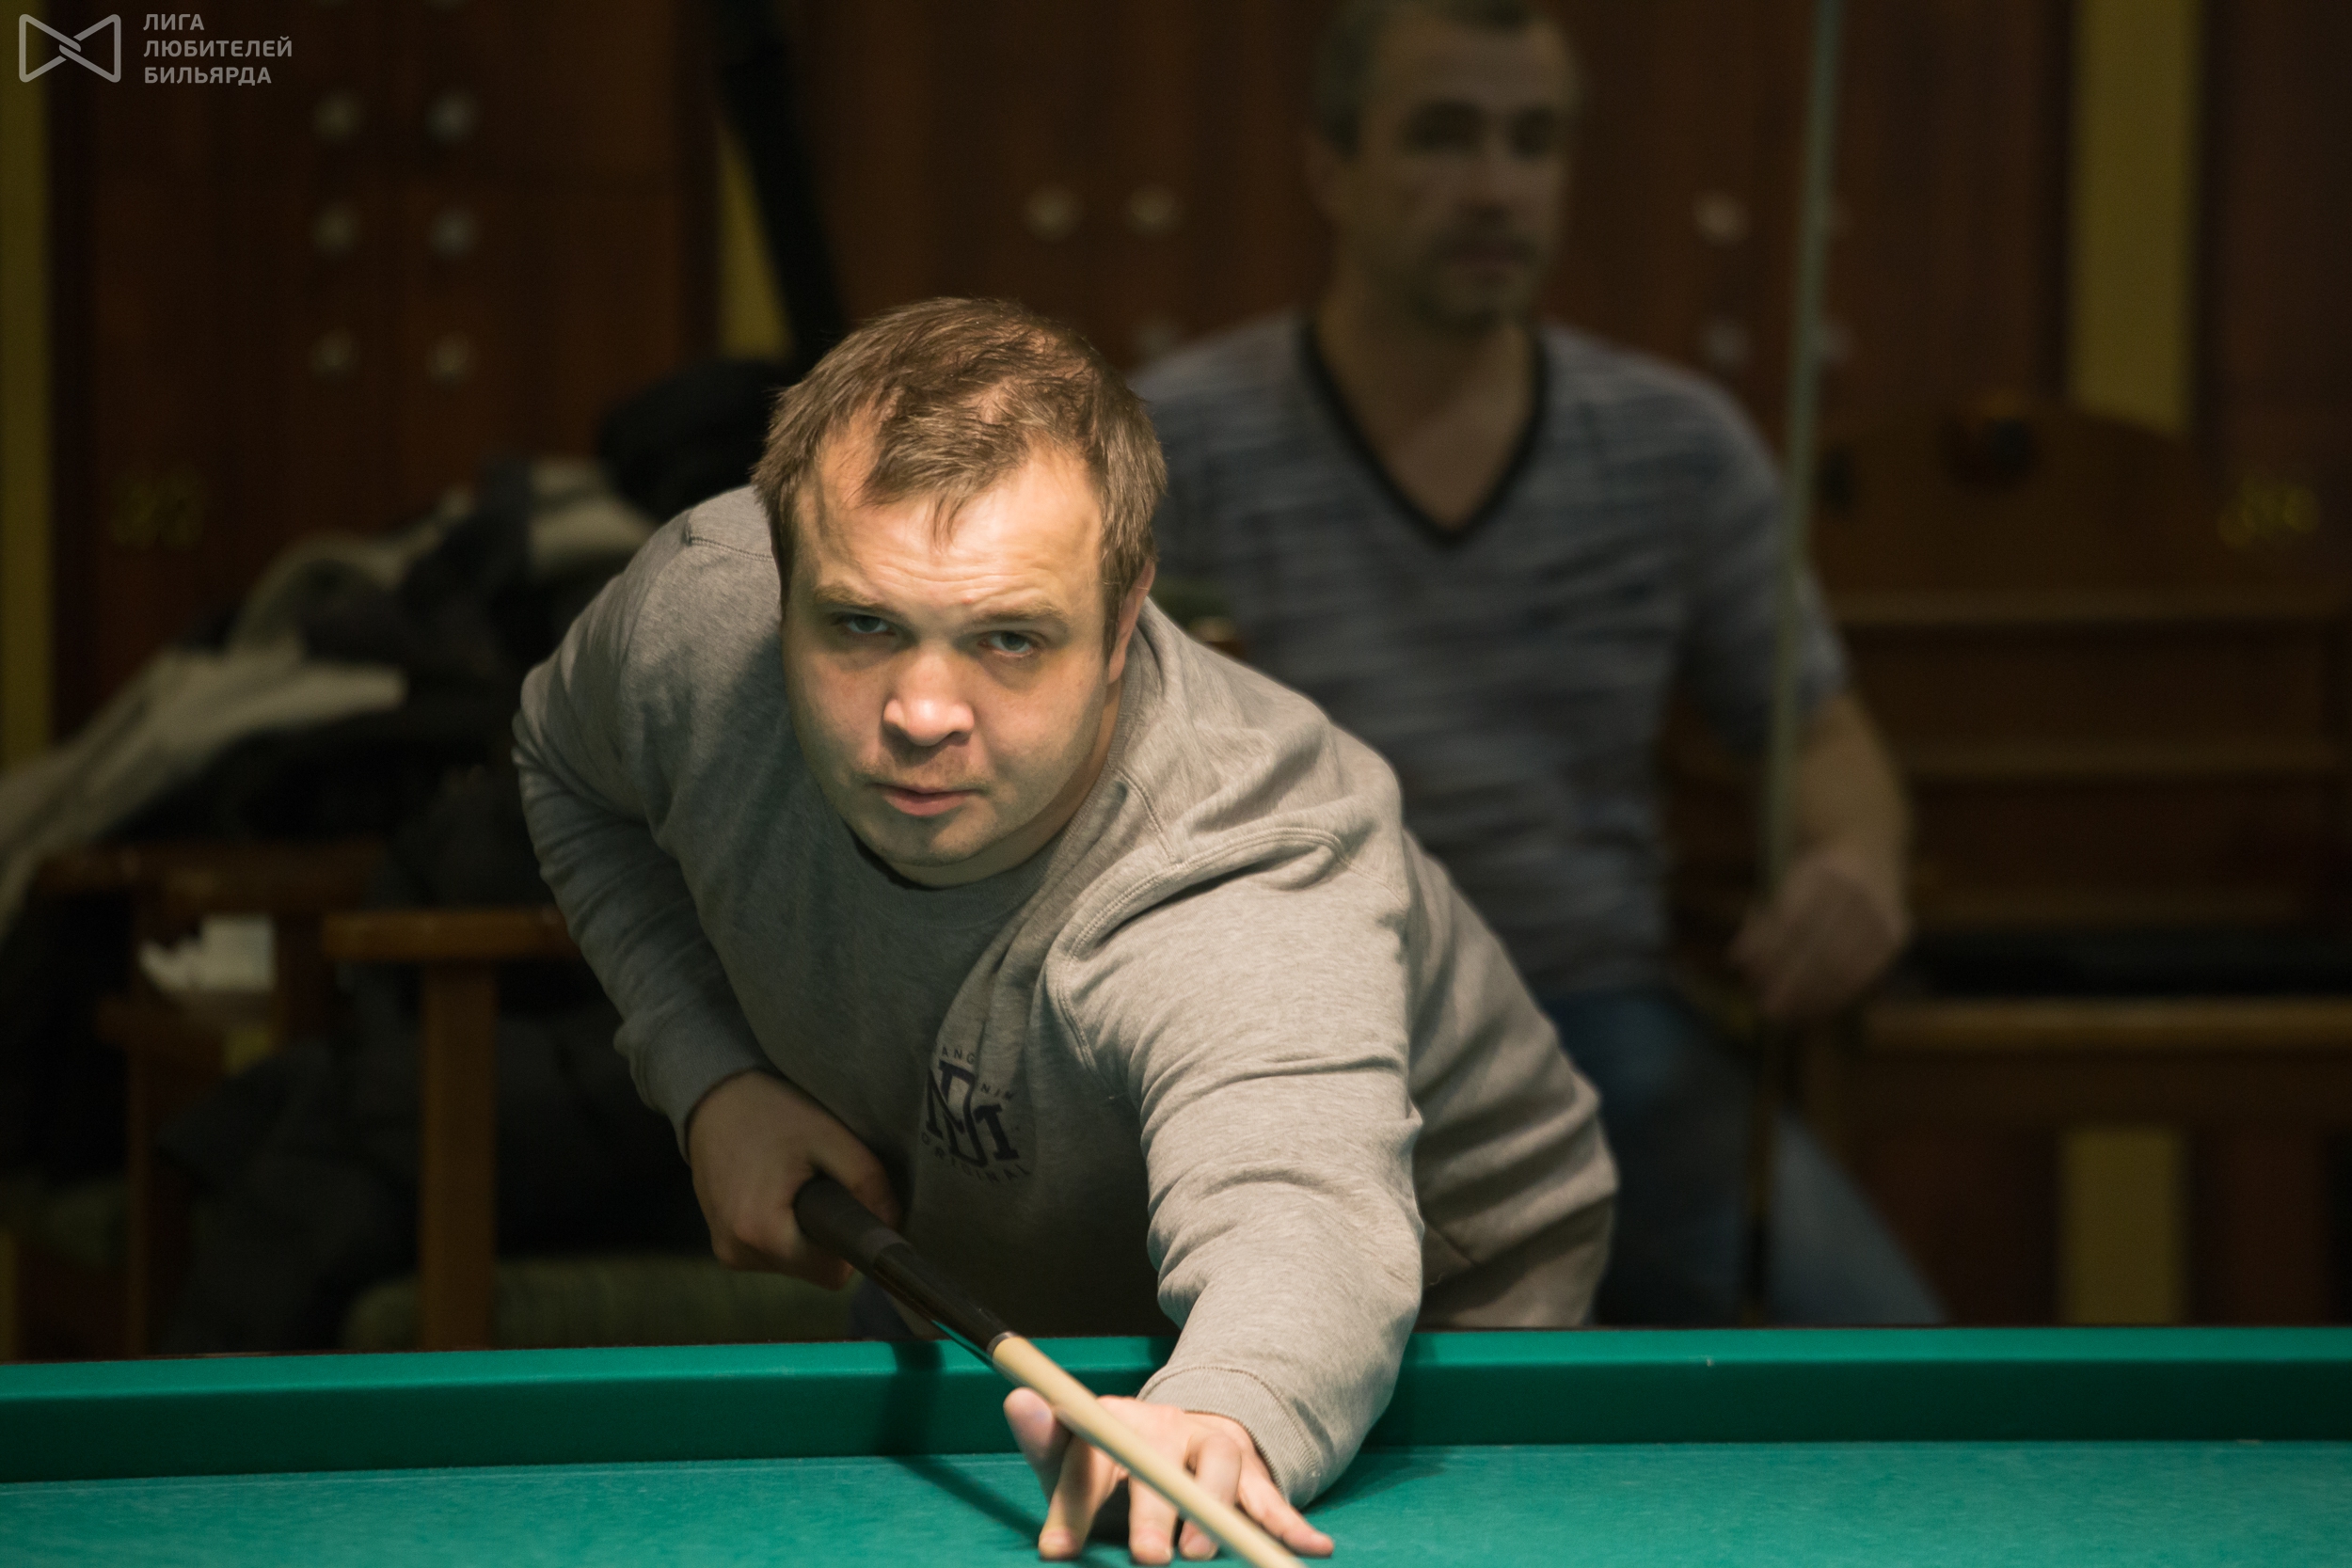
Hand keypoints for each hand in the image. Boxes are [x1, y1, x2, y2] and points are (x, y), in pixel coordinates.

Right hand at [684, 1070, 896, 1287]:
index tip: (854, 1208)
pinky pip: (771, 1253)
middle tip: (824, 1186)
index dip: (852, 1244)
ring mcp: (725, 1252)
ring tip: (797, 1184)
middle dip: (828, 1236)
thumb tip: (891, 1224)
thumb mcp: (829, 1137)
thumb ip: (868, 1183)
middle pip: (812, 1270)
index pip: (832, 1274)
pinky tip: (778, 1192)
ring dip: (805, 1234)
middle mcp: (737, 1253)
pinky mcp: (722, 1246)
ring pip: (793, 1263)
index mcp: (760, 1232)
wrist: (714, 1099)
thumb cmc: (773, 1113)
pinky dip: (784, 1230)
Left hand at [1004, 1389, 1333, 1563]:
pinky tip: (1312, 1550)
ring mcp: (1212, 1447)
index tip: (1055, 1550)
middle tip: (1148, 1558)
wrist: (1179, 1435)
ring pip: (1224, 1469)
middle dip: (1155, 1512)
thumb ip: (1044, 1440)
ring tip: (1201, 1554)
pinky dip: (1293, 1524)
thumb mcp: (1072, 1459)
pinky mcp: (1251, 1471)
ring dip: (1215, 1512)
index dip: (1073, 1506)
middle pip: (1160, 1465)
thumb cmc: (1113, 1465)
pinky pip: (1274, 1496)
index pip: (1089, 1459)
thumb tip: (1016, 1397)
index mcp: (1114, 1425)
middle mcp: (1166, 1430)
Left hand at [1731, 840, 1908, 1021]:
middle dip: (1790, 983)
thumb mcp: (1784, 878)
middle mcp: (1857, 890)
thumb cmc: (1810, 873)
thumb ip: (1764, 919)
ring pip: (1843, 965)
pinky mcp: (1897, 932)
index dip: (1768, 949)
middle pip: (1819, 947)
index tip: (1744, 971)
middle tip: (1765, 1009)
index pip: (1792, 918)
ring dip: (1811, 996)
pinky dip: (1838, 995)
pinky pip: (1865, 973)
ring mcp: (1882, 912)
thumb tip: (1740, 964)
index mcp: (1823, 870)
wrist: (1865, 846)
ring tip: (1785, 1016)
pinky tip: (1815, 1009)